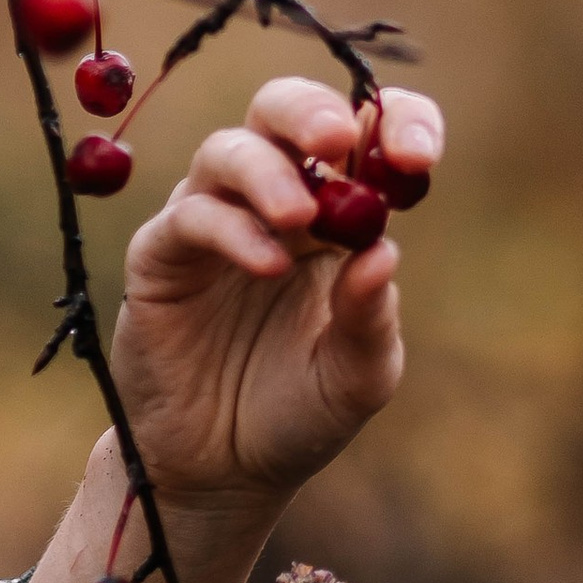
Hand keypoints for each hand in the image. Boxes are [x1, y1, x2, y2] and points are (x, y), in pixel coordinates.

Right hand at [111, 76, 441, 520]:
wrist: (222, 472)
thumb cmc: (300, 413)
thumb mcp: (358, 376)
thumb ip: (372, 318)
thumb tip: (383, 252)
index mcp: (339, 214)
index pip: (368, 135)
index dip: (396, 124)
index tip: (421, 156)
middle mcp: (275, 200)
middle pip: (284, 110)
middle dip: (314, 112)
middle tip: (338, 142)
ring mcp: (214, 221)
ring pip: (229, 149)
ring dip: (269, 171)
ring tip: (301, 218)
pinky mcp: (162, 255)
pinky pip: (190, 215)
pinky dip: (231, 229)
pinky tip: (268, 266)